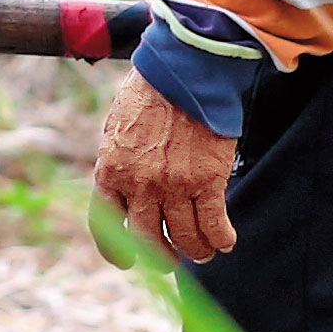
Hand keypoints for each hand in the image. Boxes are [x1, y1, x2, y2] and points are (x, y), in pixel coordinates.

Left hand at [94, 70, 242, 266]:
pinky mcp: (207, 179)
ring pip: (185, 239)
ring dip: (196, 251)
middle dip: (163, 258)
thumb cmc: (150, 92)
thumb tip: (125, 190)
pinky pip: (213, 225)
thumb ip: (119, 163)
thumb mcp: (117, 128)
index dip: (117, 252)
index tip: (129, 262)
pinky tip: (226, 241)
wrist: (183, 68)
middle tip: (173, 259)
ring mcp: (174, 185)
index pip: (107, 226)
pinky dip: (221, 239)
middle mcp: (139, 185)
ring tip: (205, 251)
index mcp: (111, 172)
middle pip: (149, 241)